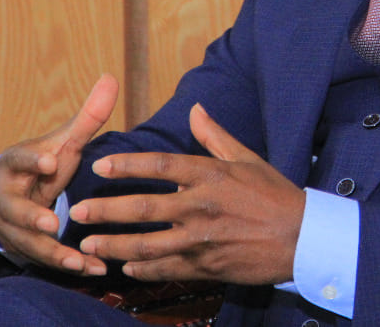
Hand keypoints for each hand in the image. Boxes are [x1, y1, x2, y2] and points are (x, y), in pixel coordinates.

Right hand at [0, 73, 118, 275]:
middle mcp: (3, 197)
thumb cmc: (44, 164)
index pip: (18, 158)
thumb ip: (88, 117)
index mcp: (13, 164)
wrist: (15, 195)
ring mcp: (7, 226)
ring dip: (51, 251)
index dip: (32, 160)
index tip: (50, 162)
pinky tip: (92, 270)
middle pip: (13, 209)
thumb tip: (111, 77)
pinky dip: (65, 265)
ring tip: (77, 260)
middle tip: (53, 223)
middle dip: (31, 217)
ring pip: (25, 241)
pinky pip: (40, 259)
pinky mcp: (19, 247)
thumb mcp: (64, 142)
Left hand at [70, 103, 304, 285]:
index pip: (159, 165)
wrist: (303, 238)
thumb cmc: (276, 195)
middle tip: (77, 211)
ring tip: (88, 245)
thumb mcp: (248, 159)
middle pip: (142, 207)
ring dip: (113, 245)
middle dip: (105, 210)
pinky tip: (125, 268)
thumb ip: (215, 136)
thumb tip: (195, 110)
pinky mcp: (206, 266)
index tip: (100, 166)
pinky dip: (142, 269)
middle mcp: (201, 206)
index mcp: (210, 175)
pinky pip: (165, 269)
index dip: (126, 165)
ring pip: (146, 244)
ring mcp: (201, 239)